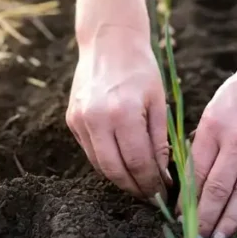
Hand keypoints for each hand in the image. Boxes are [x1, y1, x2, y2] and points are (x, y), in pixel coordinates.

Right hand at [66, 25, 170, 200]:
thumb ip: (160, 141)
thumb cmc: (141, 69)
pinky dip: (107, 162)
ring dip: (120, 179)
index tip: (164, 193)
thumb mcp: (159, 102)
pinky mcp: (72, 119)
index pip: (138, 162)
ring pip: (100, 165)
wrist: (109, 41)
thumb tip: (163, 175)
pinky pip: (90, 151)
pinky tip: (123, 164)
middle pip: (115, 170)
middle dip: (135, 188)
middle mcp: (97, 118)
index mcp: (123, 112)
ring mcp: (80, 120)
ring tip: (139, 184)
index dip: (151, 182)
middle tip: (151, 196)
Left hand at [187, 35, 236, 237]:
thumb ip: (209, 135)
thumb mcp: (221, 102)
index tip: (182, 218)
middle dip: (206, 219)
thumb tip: (196, 173)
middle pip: (218, 189)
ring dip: (231, 220)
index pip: (196, 173)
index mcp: (215, 124)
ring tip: (220, 236)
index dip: (188, 201)